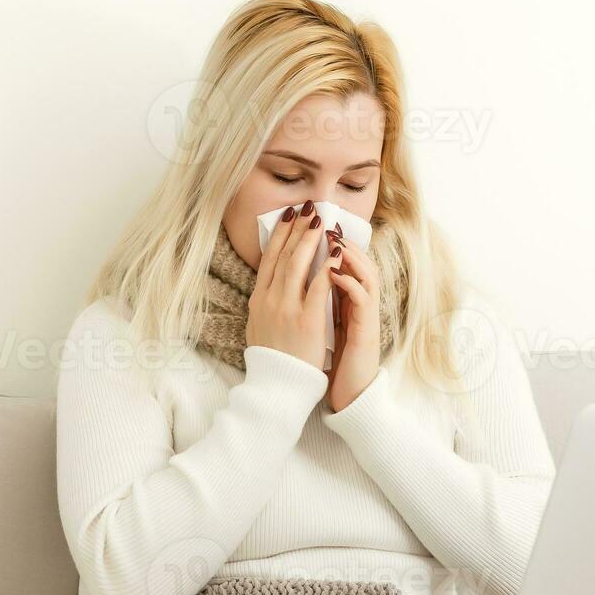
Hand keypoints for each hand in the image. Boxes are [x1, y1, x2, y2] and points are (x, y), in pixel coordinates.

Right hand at [246, 200, 344, 371]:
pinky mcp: (306, 319)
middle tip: (308, 207)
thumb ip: (265, 304)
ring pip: (297, 264)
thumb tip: (270, 284)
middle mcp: (269, 300)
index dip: (279, 235)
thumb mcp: (260, 327)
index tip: (288, 216)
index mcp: (258, 301)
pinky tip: (337, 252)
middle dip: (296, 228)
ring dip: (310, 239)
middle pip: (283, 255)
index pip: (269, 259)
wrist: (278, 387)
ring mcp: (286, 308)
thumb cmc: (274, 360)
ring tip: (321, 221)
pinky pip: (319, 286)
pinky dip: (328, 266)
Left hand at [323, 225, 381, 411]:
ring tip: (333, 239)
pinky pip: (363, 299)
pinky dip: (351, 282)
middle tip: (320, 219)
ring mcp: (366, 316)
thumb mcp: (319, 327)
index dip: (325, 245)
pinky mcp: (368, 330)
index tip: (306, 225)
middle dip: (337, 239)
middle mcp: (359, 305)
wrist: (348, 395)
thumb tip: (293, 284)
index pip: (339, 265)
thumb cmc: (331, 363)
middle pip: (355, 262)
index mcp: (345, 303)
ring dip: (349, 254)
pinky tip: (336, 272)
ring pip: (366, 274)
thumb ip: (314, 304)